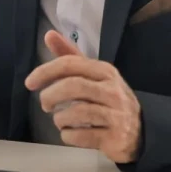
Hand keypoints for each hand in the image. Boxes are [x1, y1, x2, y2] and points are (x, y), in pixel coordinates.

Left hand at [25, 30, 141, 162]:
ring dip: (60, 119)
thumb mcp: (93, 75)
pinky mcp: (115, 137)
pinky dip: (68, 136)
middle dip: (51, 95)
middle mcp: (112, 90)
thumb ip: (70, 57)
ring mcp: (116, 114)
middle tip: (44, 104)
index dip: (45, 71)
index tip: (30, 83)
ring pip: (77, 112)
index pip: (70, 64)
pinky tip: (70, 134)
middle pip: (73, 86)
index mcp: (105, 71)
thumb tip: (49, 34)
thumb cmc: (109, 100)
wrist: (140, 132)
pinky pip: (82, 136)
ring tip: (60, 121)